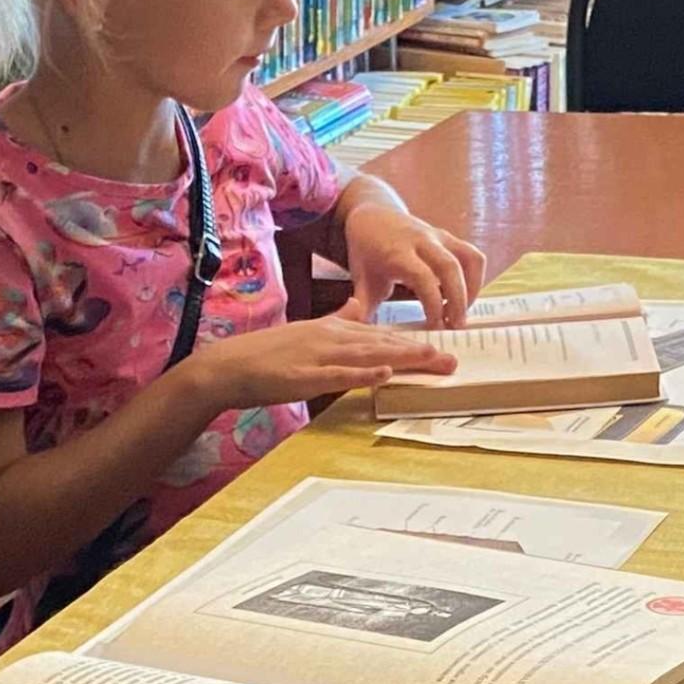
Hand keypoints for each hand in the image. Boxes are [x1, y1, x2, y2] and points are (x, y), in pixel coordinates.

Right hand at [190, 315, 454, 409]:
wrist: (229, 366)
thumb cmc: (268, 354)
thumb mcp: (309, 331)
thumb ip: (338, 319)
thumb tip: (360, 306)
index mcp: (334, 330)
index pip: (382, 335)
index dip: (414, 340)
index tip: (444, 346)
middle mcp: (332, 339)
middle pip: (384, 344)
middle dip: (421, 352)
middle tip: (454, 359)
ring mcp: (319, 356)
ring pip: (368, 357)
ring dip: (402, 359)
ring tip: (433, 360)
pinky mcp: (304, 377)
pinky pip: (339, 375)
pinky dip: (363, 375)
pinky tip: (385, 374)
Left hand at [345, 205, 485, 326]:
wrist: (373, 216)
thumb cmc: (367, 252)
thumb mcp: (361, 279)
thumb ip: (364, 306)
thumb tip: (362, 331)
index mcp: (398, 252)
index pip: (423, 277)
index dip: (433, 303)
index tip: (435, 326)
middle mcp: (422, 241)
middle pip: (450, 268)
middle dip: (458, 300)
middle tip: (456, 326)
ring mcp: (440, 237)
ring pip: (469, 259)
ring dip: (472, 289)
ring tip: (462, 313)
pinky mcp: (450, 239)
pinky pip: (473, 256)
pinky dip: (475, 278)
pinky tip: (463, 297)